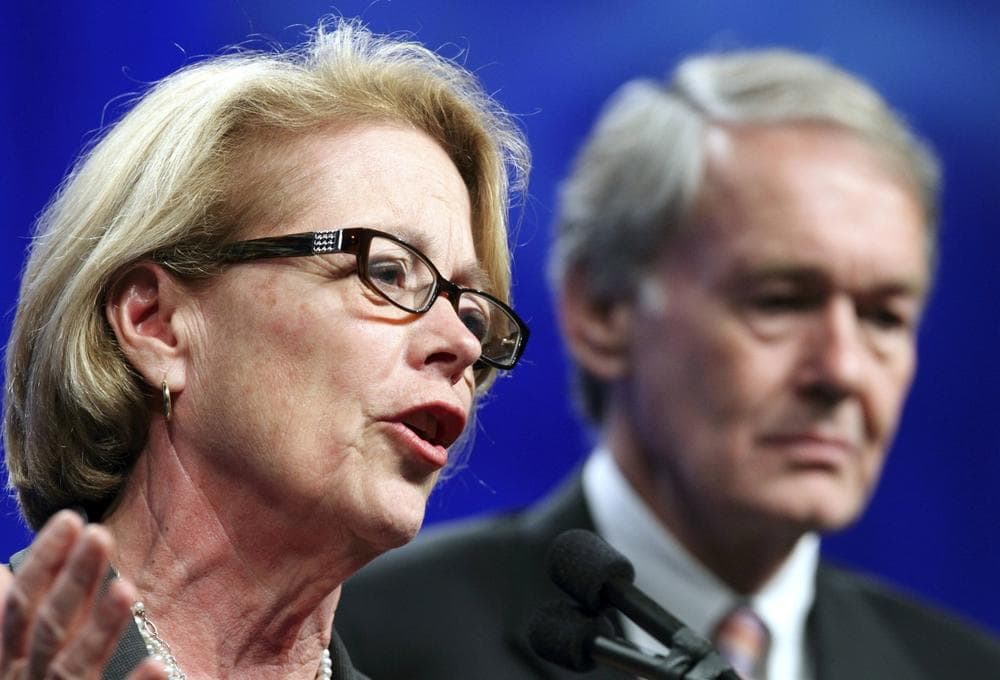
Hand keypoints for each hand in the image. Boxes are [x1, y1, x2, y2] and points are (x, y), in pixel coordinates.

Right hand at [0, 510, 165, 678]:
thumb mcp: (7, 660)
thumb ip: (5, 622)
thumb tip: (1, 571)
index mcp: (7, 663)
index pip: (18, 606)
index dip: (43, 560)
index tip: (72, 518)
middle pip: (50, 627)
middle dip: (73, 580)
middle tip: (102, 534)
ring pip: (77, 666)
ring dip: (102, 628)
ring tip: (127, 588)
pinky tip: (159, 666)